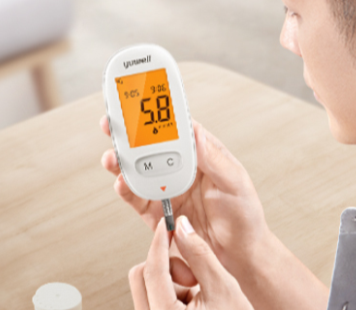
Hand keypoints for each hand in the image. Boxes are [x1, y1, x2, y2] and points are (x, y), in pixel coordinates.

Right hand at [100, 116, 269, 273]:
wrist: (239, 255)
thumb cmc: (244, 216)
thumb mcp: (236, 183)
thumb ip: (214, 159)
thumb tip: (197, 132)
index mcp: (201, 155)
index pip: (177, 128)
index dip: (158, 113)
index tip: (140, 101)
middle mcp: (180, 169)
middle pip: (149, 145)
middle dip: (128, 133)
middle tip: (112, 123)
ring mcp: (166, 189)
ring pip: (137, 169)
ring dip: (120, 161)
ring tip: (112, 157)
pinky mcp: (156, 212)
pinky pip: (135, 197)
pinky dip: (125, 189)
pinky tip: (121, 183)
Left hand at [129, 216, 253, 309]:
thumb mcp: (223, 288)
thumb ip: (200, 255)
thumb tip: (183, 227)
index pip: (152, 270)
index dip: (160, 242)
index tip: (168, 224)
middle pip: (142, 276)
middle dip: (169, 268)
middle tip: (195, 277)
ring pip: (149, 287)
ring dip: (174, 283)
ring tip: (202, 296)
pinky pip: (155, 298)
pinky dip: (175, 294)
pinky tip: (198, 304)